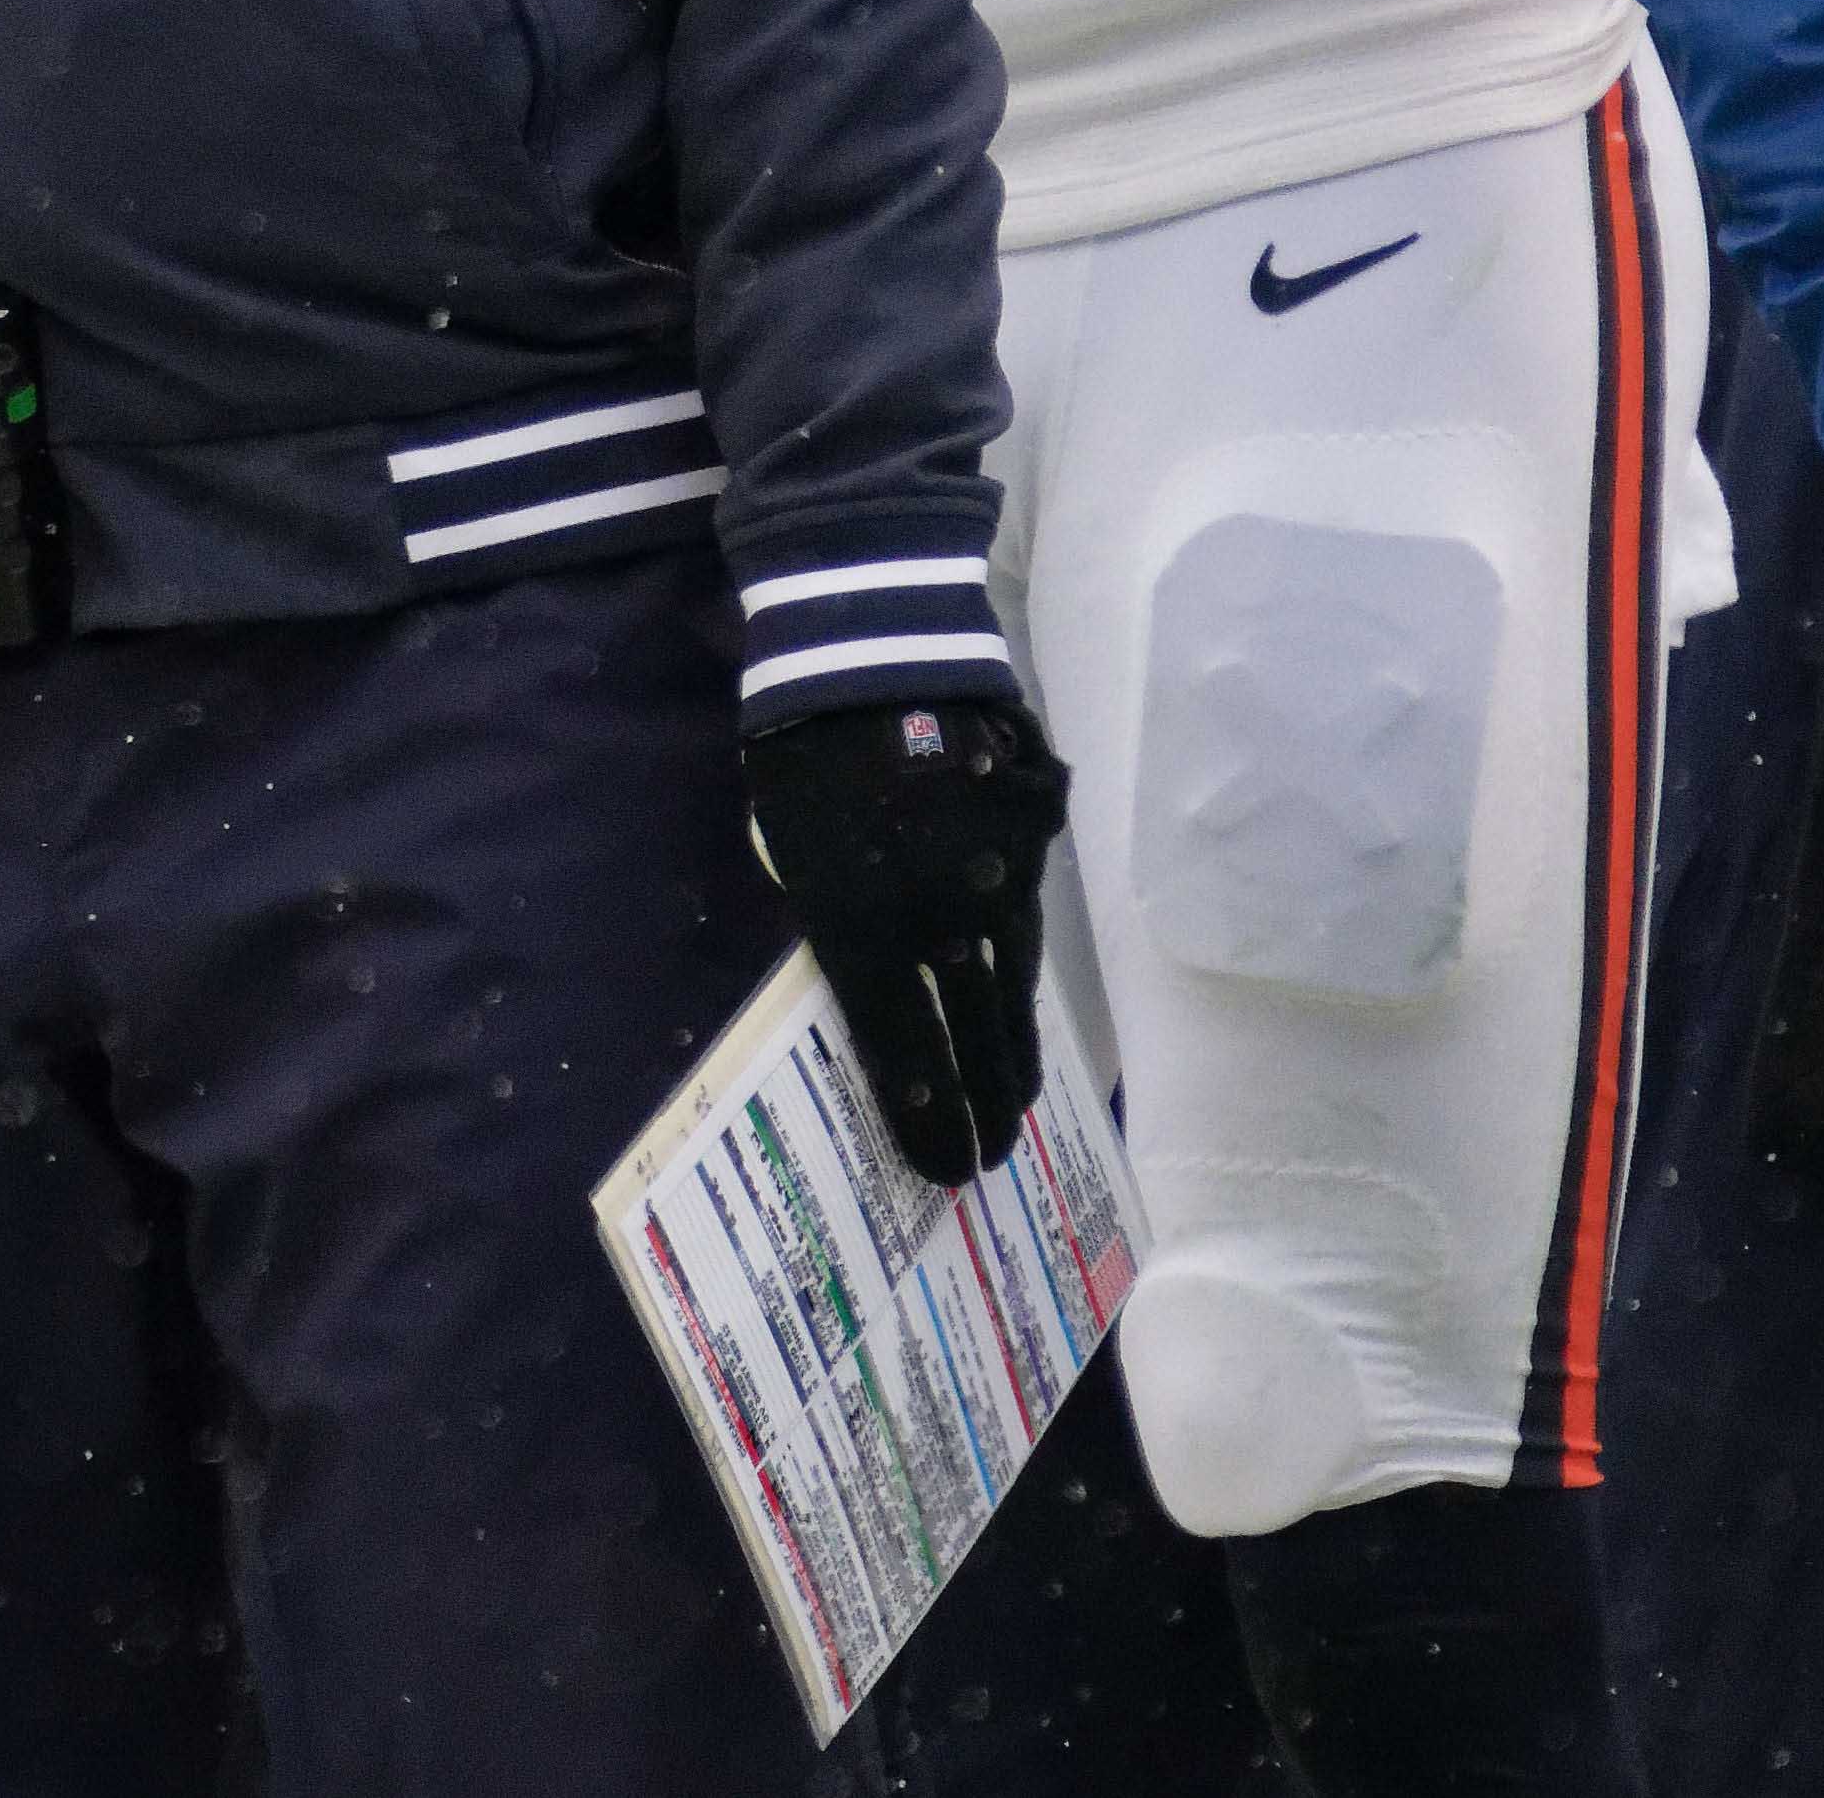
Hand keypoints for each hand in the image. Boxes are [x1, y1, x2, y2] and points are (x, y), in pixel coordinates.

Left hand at [747, 694, 1064, 1186]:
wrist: (877, 649)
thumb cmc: (804, 751)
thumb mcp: (792, 853)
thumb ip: (833, 923)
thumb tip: (874, 972)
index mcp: (864, 932)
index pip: (908, 1059)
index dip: (932, 1125)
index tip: (948, 1174)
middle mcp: (942, 923)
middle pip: (977, 1042)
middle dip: (987, 1111)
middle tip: (993, 1159)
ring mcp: (997, 883)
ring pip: (1015, 990)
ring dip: (1015, 1054)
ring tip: (1018, 1104)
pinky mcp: (1031, 846)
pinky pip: (1028, 927)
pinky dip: (1021, 974)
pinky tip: (1020, 1008)